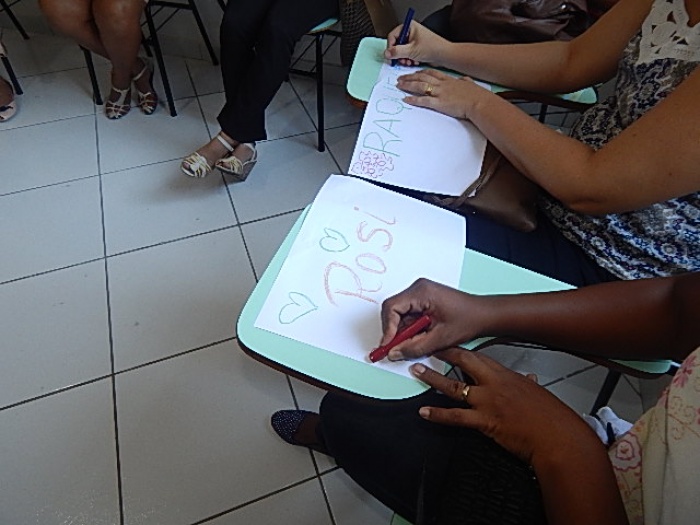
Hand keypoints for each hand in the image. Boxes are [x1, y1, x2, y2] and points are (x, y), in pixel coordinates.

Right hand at [379, 278, 485, 360]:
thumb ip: (414, 348)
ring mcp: (420, 293)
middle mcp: (418, 289)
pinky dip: (410, 329)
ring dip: (403, 331)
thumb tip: (394, 353)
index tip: (388, 346)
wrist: (485, 315)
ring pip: (400, 314)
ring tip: (413, 344)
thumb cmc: (469, 320)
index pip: (392, 307)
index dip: (387, 329)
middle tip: (395, 349)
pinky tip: (419, 337)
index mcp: (421, 292)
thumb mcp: (439, 339)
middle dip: (394, 332)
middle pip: (393, 310)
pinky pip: (408, 314)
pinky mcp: (424, 300)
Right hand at [384, 21, 448, 65]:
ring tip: (409, 62)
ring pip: (402, 50)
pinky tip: (414, 62)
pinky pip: (407, 53)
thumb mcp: (411, 50)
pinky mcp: (416, 47)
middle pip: (396, 43)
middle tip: (401, 61)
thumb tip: (386, 53)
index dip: (390, 47)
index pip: (392, 36)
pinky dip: (409, 59)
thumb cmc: (432, 48)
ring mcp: (414, 40)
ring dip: (404, 58)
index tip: (390, 56)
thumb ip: (397, 52)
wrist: (445, 55)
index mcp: (409, 27)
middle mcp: (411, 32)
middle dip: (399, 54)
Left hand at [396, 69, 491, 120]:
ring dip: (408, 85)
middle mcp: (442, 84)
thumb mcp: (470, 84)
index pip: (432, 72)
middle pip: (423, 77)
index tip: (414, 72)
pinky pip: (423, 100)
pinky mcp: (439, 103)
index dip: (421, 72)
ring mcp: (440, 93)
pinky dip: (413, 99)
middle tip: (401, 78)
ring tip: (399, 85)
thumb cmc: (477, 95)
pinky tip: (406, 99)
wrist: (479, 102)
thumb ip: (465, 81)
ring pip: (420, 86)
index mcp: (449, 80)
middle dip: (410, 77)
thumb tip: (464, 79)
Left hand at [411, 348, 595, 464]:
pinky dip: (437, 414)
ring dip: (433, 378)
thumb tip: (529, 378)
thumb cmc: (551, 417)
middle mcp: (494, 384)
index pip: (479, 357)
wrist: (557, 437)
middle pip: (464, 363)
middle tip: (426, 349)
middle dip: (443, 355)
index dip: (461, 350)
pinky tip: (424, 412)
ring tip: (417, 371)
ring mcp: (487, 402)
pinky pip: (455, 416)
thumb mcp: (538, 393)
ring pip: (454, 386)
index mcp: (507, 376)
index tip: (448, 345)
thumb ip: (528, 383)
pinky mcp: (484, 421)